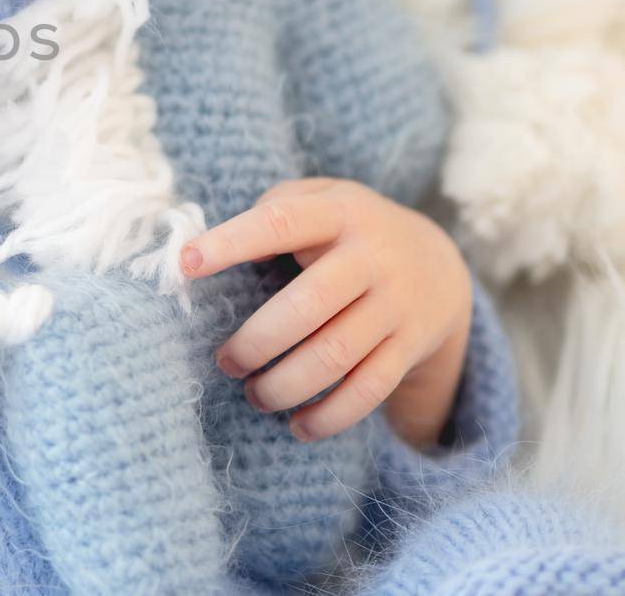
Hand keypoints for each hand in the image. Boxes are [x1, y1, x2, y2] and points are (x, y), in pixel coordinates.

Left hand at [178, 178, 471, 446]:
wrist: (439, 262)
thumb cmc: (347, 230)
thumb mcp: (319, 199)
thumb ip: (273, 211)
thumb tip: (217, 251)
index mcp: (339, 212)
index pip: (280, 222)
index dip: (230, 242)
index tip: (184, 265)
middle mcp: (372, 258)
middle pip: (308, 305)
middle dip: (256, 342)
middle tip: (225, 362)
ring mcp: (396, 305)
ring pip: (336, 356)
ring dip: (285, 385)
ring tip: (254, 395)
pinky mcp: (410, 347)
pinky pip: (369, 390)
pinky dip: (330, 416)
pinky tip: (298, 427)